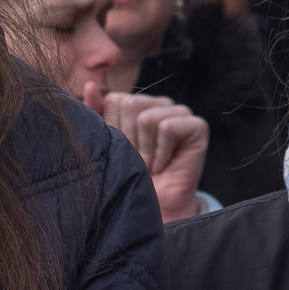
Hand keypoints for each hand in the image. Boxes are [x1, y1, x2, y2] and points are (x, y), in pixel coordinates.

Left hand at [99, 93, 208, 221]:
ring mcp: (180, 112)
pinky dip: (162, 151)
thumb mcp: (107, 142)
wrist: (154, 204)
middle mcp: (159, 103)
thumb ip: (96, 113)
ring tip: (150, 164)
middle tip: (137, 160)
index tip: (121, 151)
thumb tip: (91, 85)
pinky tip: (164, 164)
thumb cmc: (130, 174)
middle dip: (129, 140)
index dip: (113, 130)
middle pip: (130, 106)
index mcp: (137, 104)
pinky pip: (168, 128)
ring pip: (147, 118)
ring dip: (145, 150)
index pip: (114, 100)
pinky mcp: (197, 125)